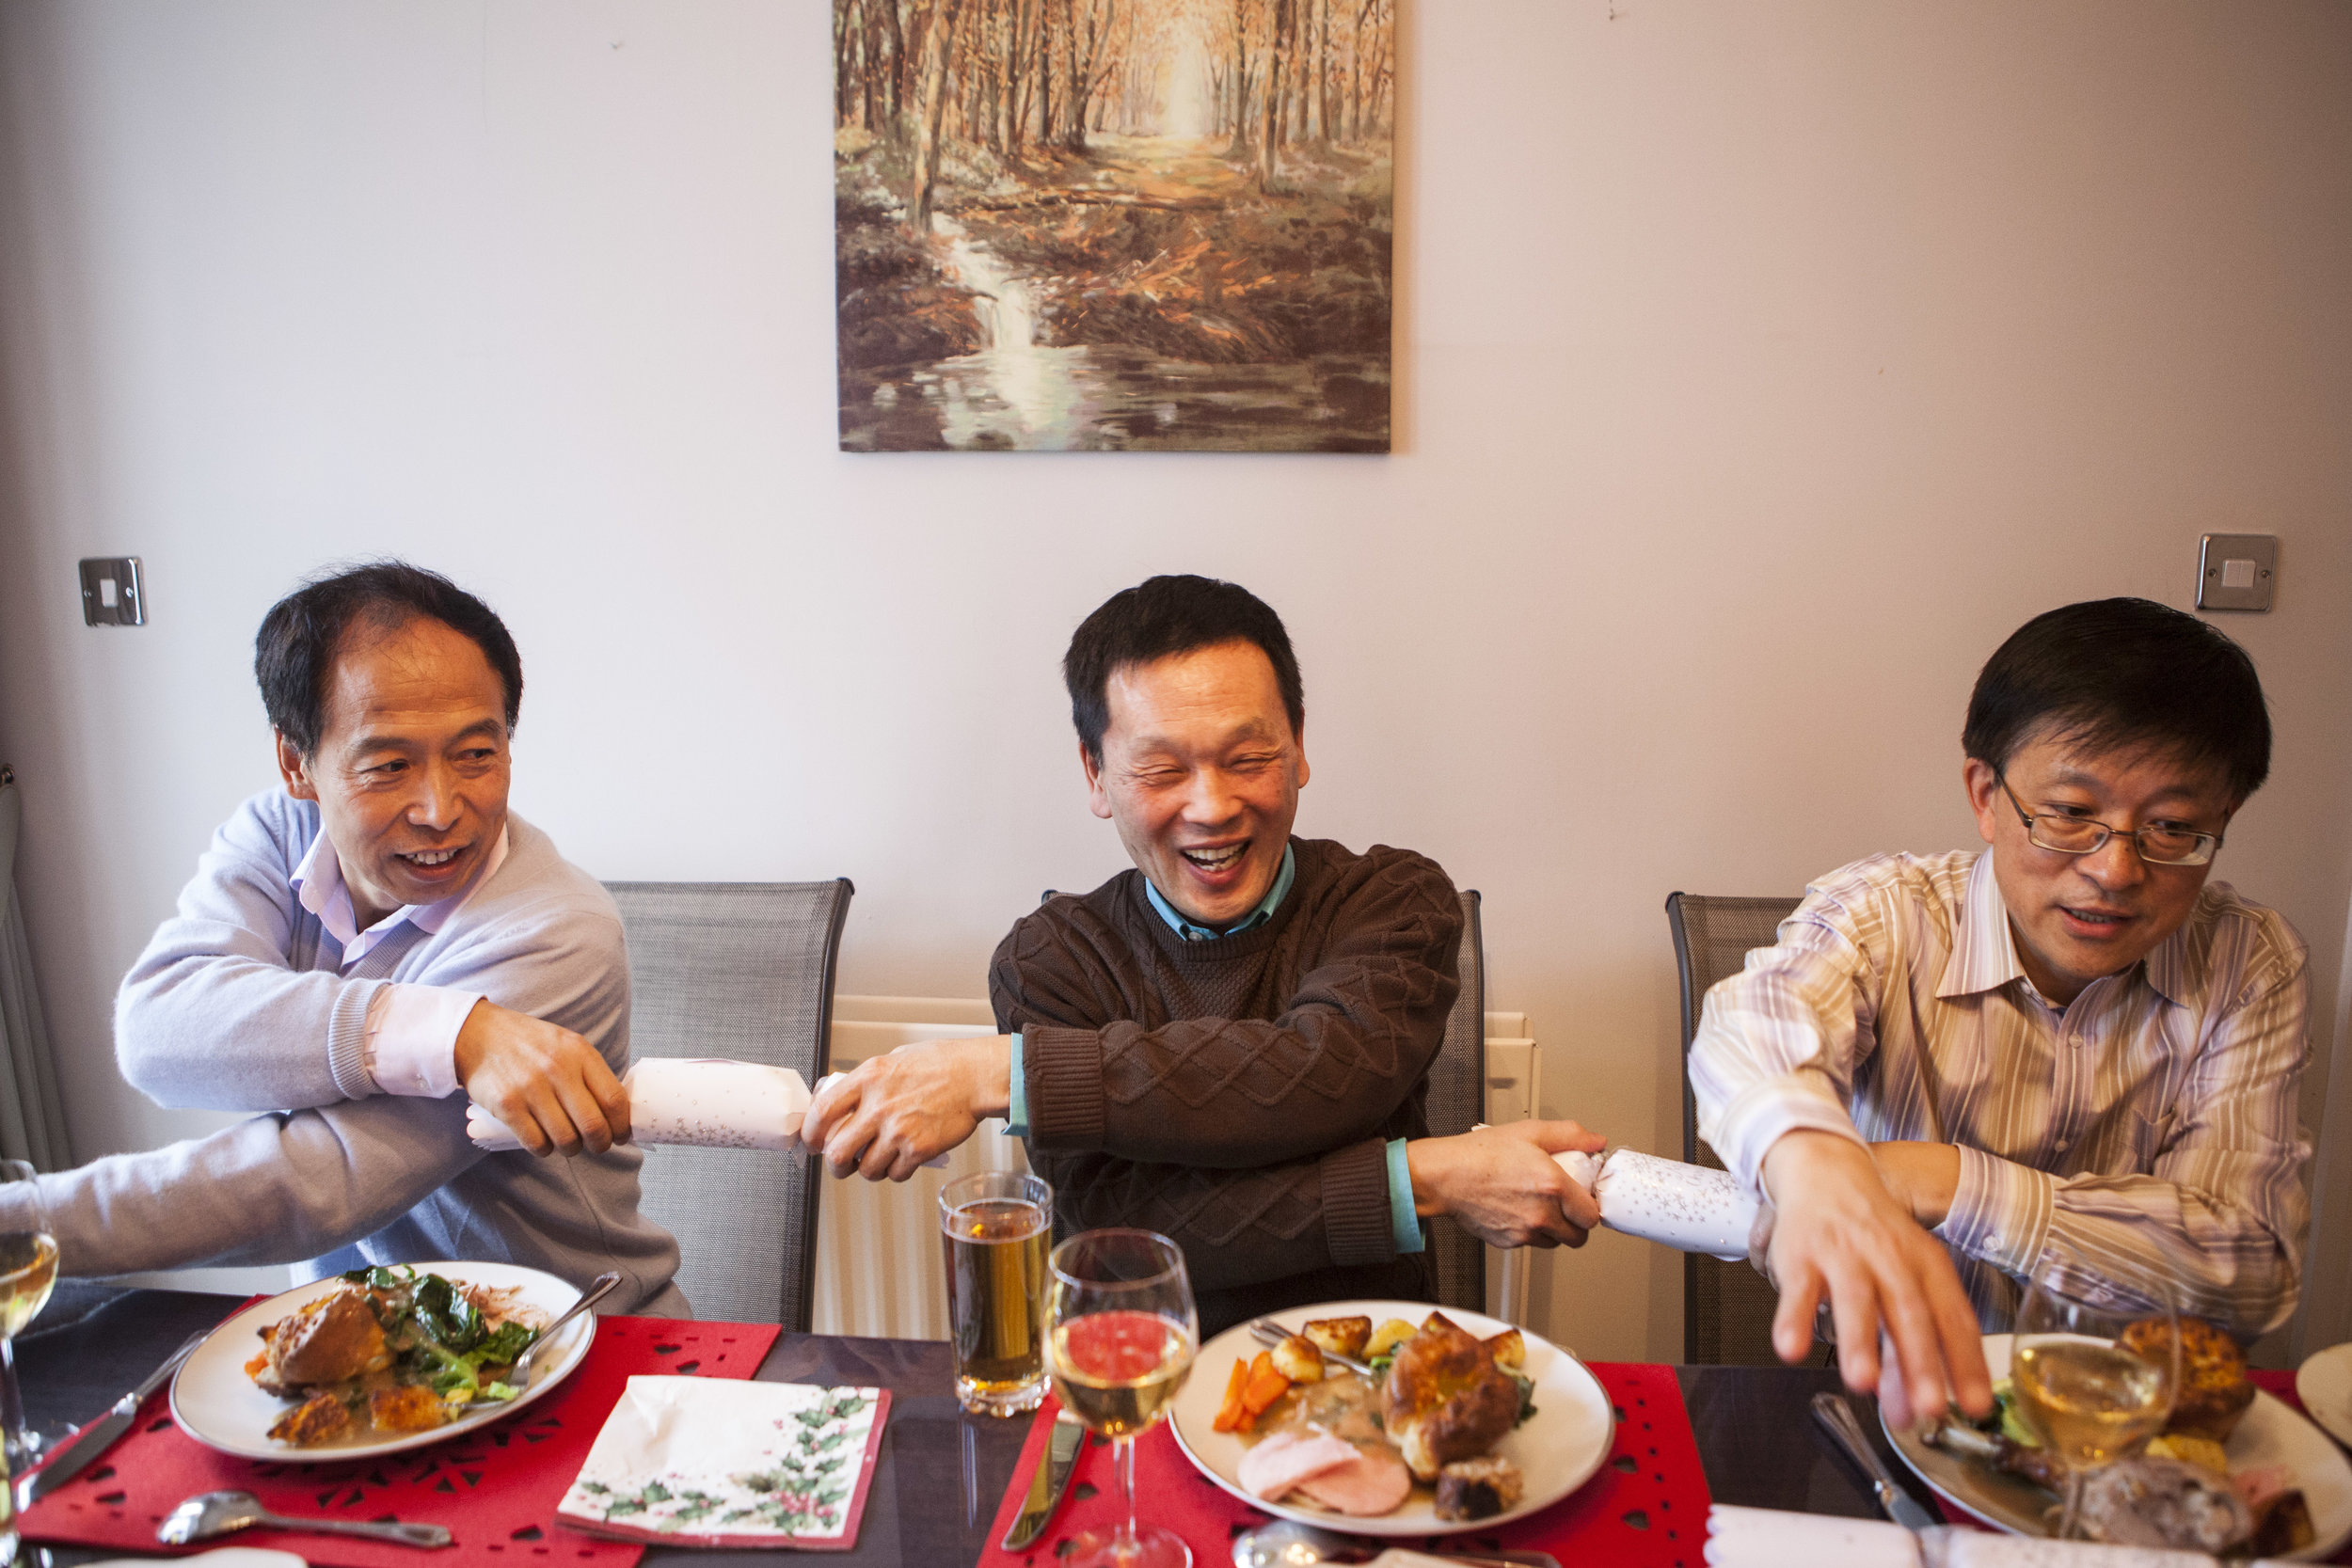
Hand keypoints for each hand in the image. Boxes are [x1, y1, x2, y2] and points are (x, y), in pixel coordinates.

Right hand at [454, 1000, 630, 1157]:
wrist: (478, 1033)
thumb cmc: (529, 1043)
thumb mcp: (566, 1044)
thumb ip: (589, 1072)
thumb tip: (616, 1111)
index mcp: (579, 1052)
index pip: (614, 1099)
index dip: (622, 1125)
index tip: (622, 1135)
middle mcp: (558, 1069)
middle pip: (593, 1125)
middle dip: (601, 1144)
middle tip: (598, 1146)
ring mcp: (531, 1088)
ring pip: (566, 1139)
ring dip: (572, 1149)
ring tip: (569, 1144)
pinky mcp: (507, 1105)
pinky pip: (536, 1142)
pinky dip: (545, 1149)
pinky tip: (544, 1142)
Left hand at [801, 1036, 1012, 1181]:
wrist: (975, 1076)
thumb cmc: (939, 1064)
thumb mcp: (893, 1059)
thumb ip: (866, 1082)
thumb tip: (841, 1103)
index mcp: (868, 1078)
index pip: (822, 1112)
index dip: (810, 1134)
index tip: (813, 1143)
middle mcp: (879, 1105)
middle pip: (837, 1152)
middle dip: (835, 1166)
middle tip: (842, 1165)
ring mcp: (899, 1130)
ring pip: (866, 1169)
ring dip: (870, 1170)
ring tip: (881, 1159)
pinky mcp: (919, 1149)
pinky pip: (896, 1174)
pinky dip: (897, 1171)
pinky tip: (904, 1158)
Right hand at [1405, 1120, 1606, 1248]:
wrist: (1444, 1176)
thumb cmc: (1480, 1154)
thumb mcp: (1529, 1132)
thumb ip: (1570, 1135)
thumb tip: (1596, 1141)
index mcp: (1553, 1186)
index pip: (1592, 1215)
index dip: (1590, 1207)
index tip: (1583, 1199)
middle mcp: (1542, 1214)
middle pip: (1578, 1237)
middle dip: (1576, 1224)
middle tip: (1566, 1207)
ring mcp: (1525, 1232)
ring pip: (1555, 1243)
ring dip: (1554, 1230)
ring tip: (1540, 1207)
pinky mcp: (1508, 1242)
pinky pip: (1531, 1243)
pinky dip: (1530, 1232)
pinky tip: (1518, 1210)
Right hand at [1759, 1131, 1991, 1423]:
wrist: (1828, 1174)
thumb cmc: (1873, 1239)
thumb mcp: (1901, 1282)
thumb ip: (1904, 1350)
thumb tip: (1907, 1414)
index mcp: (1927, 1265)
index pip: (1954, 1317)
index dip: (1966, 1363)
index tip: (1976, 1405)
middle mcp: (1890, 1258)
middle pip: (1910, 1311)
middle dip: (1920, 1361)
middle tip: (1929, 1407)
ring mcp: (1844, 1254)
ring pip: (1856, 1300)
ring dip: (1859, 1342)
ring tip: (1862, 1383)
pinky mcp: (1801, 1254)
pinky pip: (1798, 1289)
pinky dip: (1794, 1319)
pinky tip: (1792, 1349)